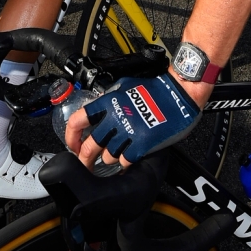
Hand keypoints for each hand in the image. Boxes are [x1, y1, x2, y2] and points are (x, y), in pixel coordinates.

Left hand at [63, 72, 200, 168]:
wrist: (180, 94)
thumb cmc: (157, 88)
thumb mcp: (125, 86)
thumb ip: (109, 99)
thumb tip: (99, 109)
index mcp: (108, 102)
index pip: (79, 120)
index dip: (71, 136)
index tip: (72, 145)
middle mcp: (115, 118)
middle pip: (90, 146)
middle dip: (86, 159)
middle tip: (87, 164)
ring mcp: (128, 132)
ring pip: (107, 156)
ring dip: (109, 159)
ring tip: (114, 156)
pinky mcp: (142, 144)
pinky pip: (125, 161)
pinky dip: (124, 163)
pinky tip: (127, 159)